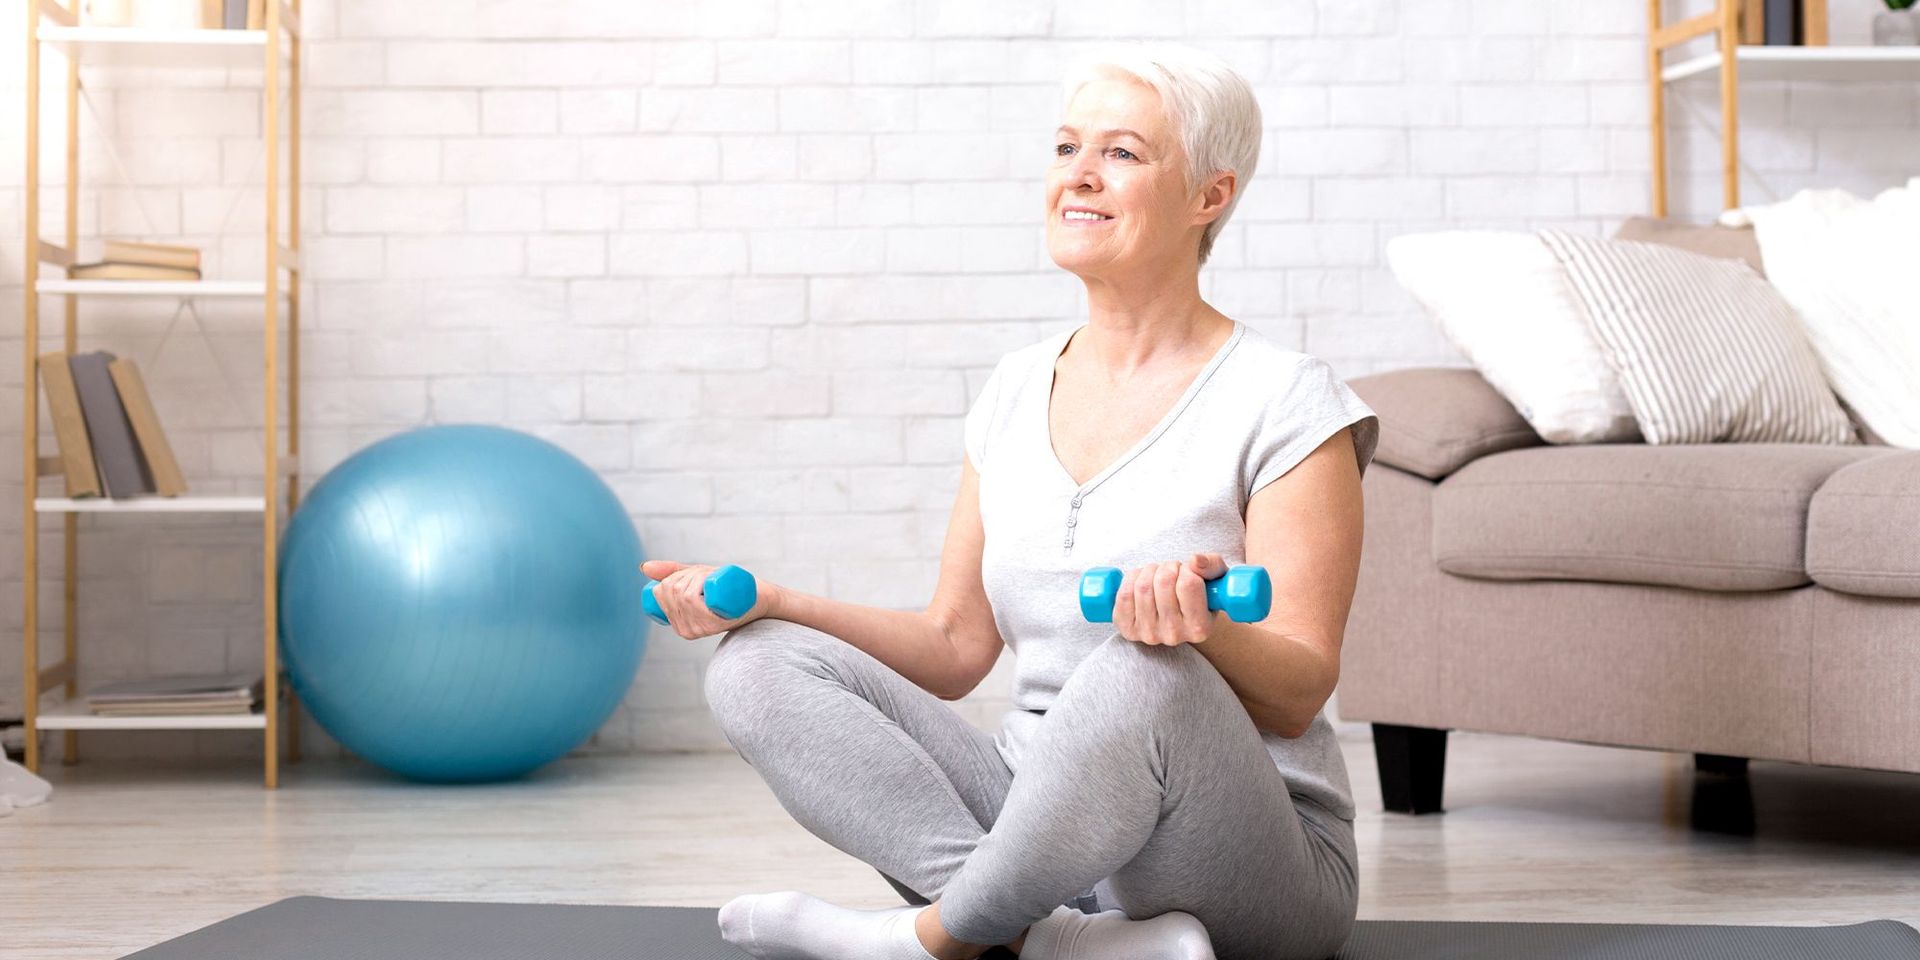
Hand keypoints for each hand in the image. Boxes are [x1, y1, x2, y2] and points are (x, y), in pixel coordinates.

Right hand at [640, 560, 774, 639]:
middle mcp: (686, 631)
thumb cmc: (728, 590)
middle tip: (707, 576)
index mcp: (679, 624)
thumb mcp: (697, 578)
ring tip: (712, 581)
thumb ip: (672, 574)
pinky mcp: (714, 624)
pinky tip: (709, 586)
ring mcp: (700, 629)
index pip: (660, 591)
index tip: (695, 575)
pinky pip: (692, 599)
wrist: (760, 598)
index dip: (676, 576)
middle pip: (672, 590)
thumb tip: (643, 567)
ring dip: (697, 575)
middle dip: (688, 574)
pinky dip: (700, 582)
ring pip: (682, 591)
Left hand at [1111, 553, 1228, 646]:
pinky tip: (1141, 581)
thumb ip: (1212, 565)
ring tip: (1158, 575)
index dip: (1187, 568)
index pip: (1189, 584)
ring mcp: (1149, 634)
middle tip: (1172, 571)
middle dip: (1167, 567)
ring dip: (1149, 570)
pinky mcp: (1128, 630)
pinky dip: (1131, 579)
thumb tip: (1196, 560)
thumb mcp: (1216, 579)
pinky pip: (1124, 595)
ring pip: (1143, 586)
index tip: (1188, 571)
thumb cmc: (1199, 594)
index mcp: (1200, 627)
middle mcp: (1174, 635)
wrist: (1175, 616)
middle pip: (1163, 582)